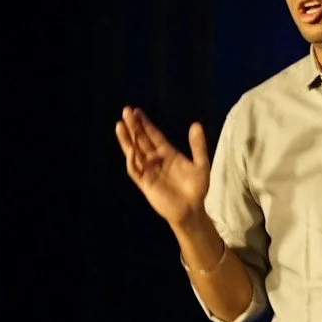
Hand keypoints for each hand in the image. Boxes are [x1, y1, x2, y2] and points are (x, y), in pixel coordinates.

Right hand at [114, 106, 210, 226]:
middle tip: (126, 111)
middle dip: (133, 126)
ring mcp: (148, 170)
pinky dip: (132, 159)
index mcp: (167, 153)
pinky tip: (130, 149)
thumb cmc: (197, 188)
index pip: (153, 135)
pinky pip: (135, 169)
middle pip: (141, 140)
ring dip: (127, 139)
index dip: (145, 124)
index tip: (137, 111)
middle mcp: (155, 159)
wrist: (192, 210)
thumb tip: (196, 124)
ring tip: (119, 125)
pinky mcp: (144, 183)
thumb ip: (198, 146)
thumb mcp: (201, 164)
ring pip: (134, 152)